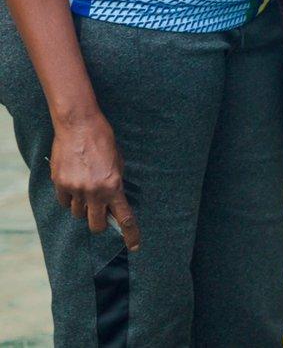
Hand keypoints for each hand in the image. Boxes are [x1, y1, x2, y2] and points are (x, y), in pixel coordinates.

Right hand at [50, 113, 138, 250]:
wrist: (79, 125)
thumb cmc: (103, 141)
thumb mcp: (118, 162)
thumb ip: (116, 183)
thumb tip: (114, 201)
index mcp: (113, 186)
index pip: (124, 218)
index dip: (130, 234)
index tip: (134, 246)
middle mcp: (94, 191)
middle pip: (96, 225)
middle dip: (100, 223)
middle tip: (102, 213)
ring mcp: (75, 189)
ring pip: (78, 214)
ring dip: (84, 207)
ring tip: (87, 188)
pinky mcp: (59, 184)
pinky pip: (65, 202)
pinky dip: (70, 198)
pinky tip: (74, 184)